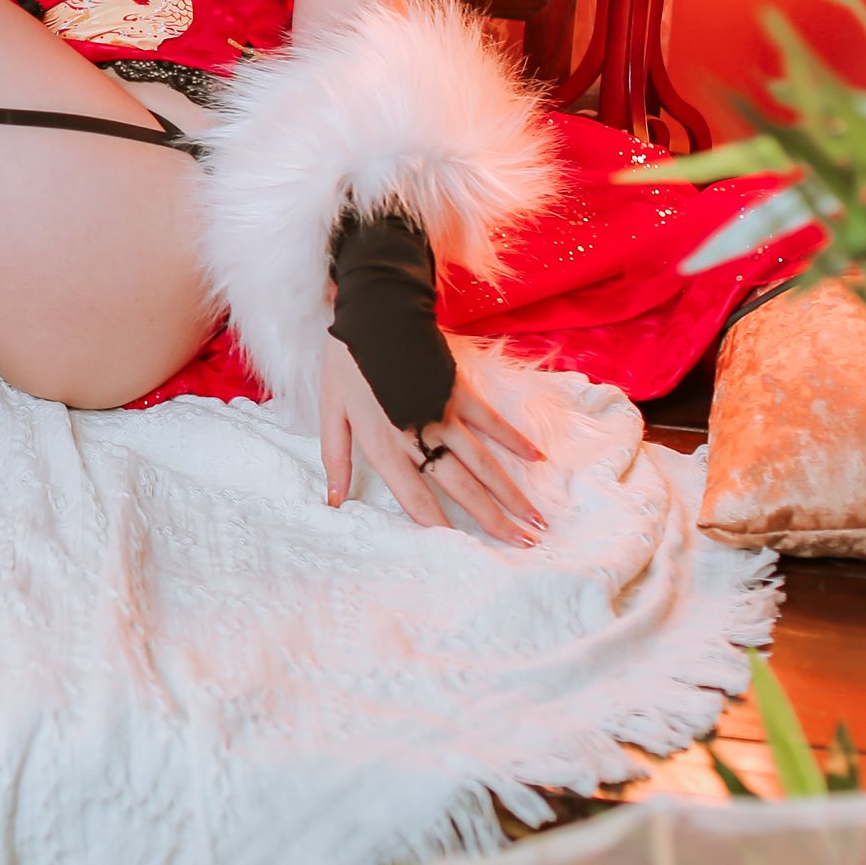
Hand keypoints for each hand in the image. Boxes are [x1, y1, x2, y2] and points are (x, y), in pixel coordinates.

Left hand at [318, 336, 545, 546]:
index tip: (464, 553)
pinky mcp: (459, 392)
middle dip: (492, 521)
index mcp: (384, 446)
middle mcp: (418, 437)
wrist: (375, 311)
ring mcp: (443, 414)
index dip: (439, 528)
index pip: (415, 499)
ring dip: (511, 494)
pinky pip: (491, 422)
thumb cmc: (346, 362)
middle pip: (461, 488)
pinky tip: (535, 461)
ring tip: (534, 521)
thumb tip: (334, 502)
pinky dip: (514, 441)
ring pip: (483, 463)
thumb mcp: (330, 410)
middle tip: (521, 545)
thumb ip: (335, 458)